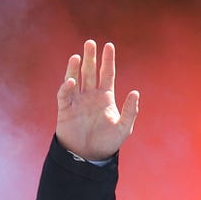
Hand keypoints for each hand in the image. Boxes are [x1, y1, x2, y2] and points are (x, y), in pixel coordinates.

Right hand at [55, 40, 139, 161]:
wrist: (90, 157)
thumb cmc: (108, 143)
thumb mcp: (124, 128)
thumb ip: (130, 111)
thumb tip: (135, 92)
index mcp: (105, 97)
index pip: (107, 74)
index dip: (107, 60)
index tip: (109, 45)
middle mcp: (90, 96)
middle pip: (90, 71)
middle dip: (90, 57)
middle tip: (90, 42)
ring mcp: (77, 101)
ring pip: (75, 79)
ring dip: (75, 67)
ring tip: (77, 56)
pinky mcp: (65, 110)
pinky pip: (64, 95)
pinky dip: (66, 88)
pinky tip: (71, 81)